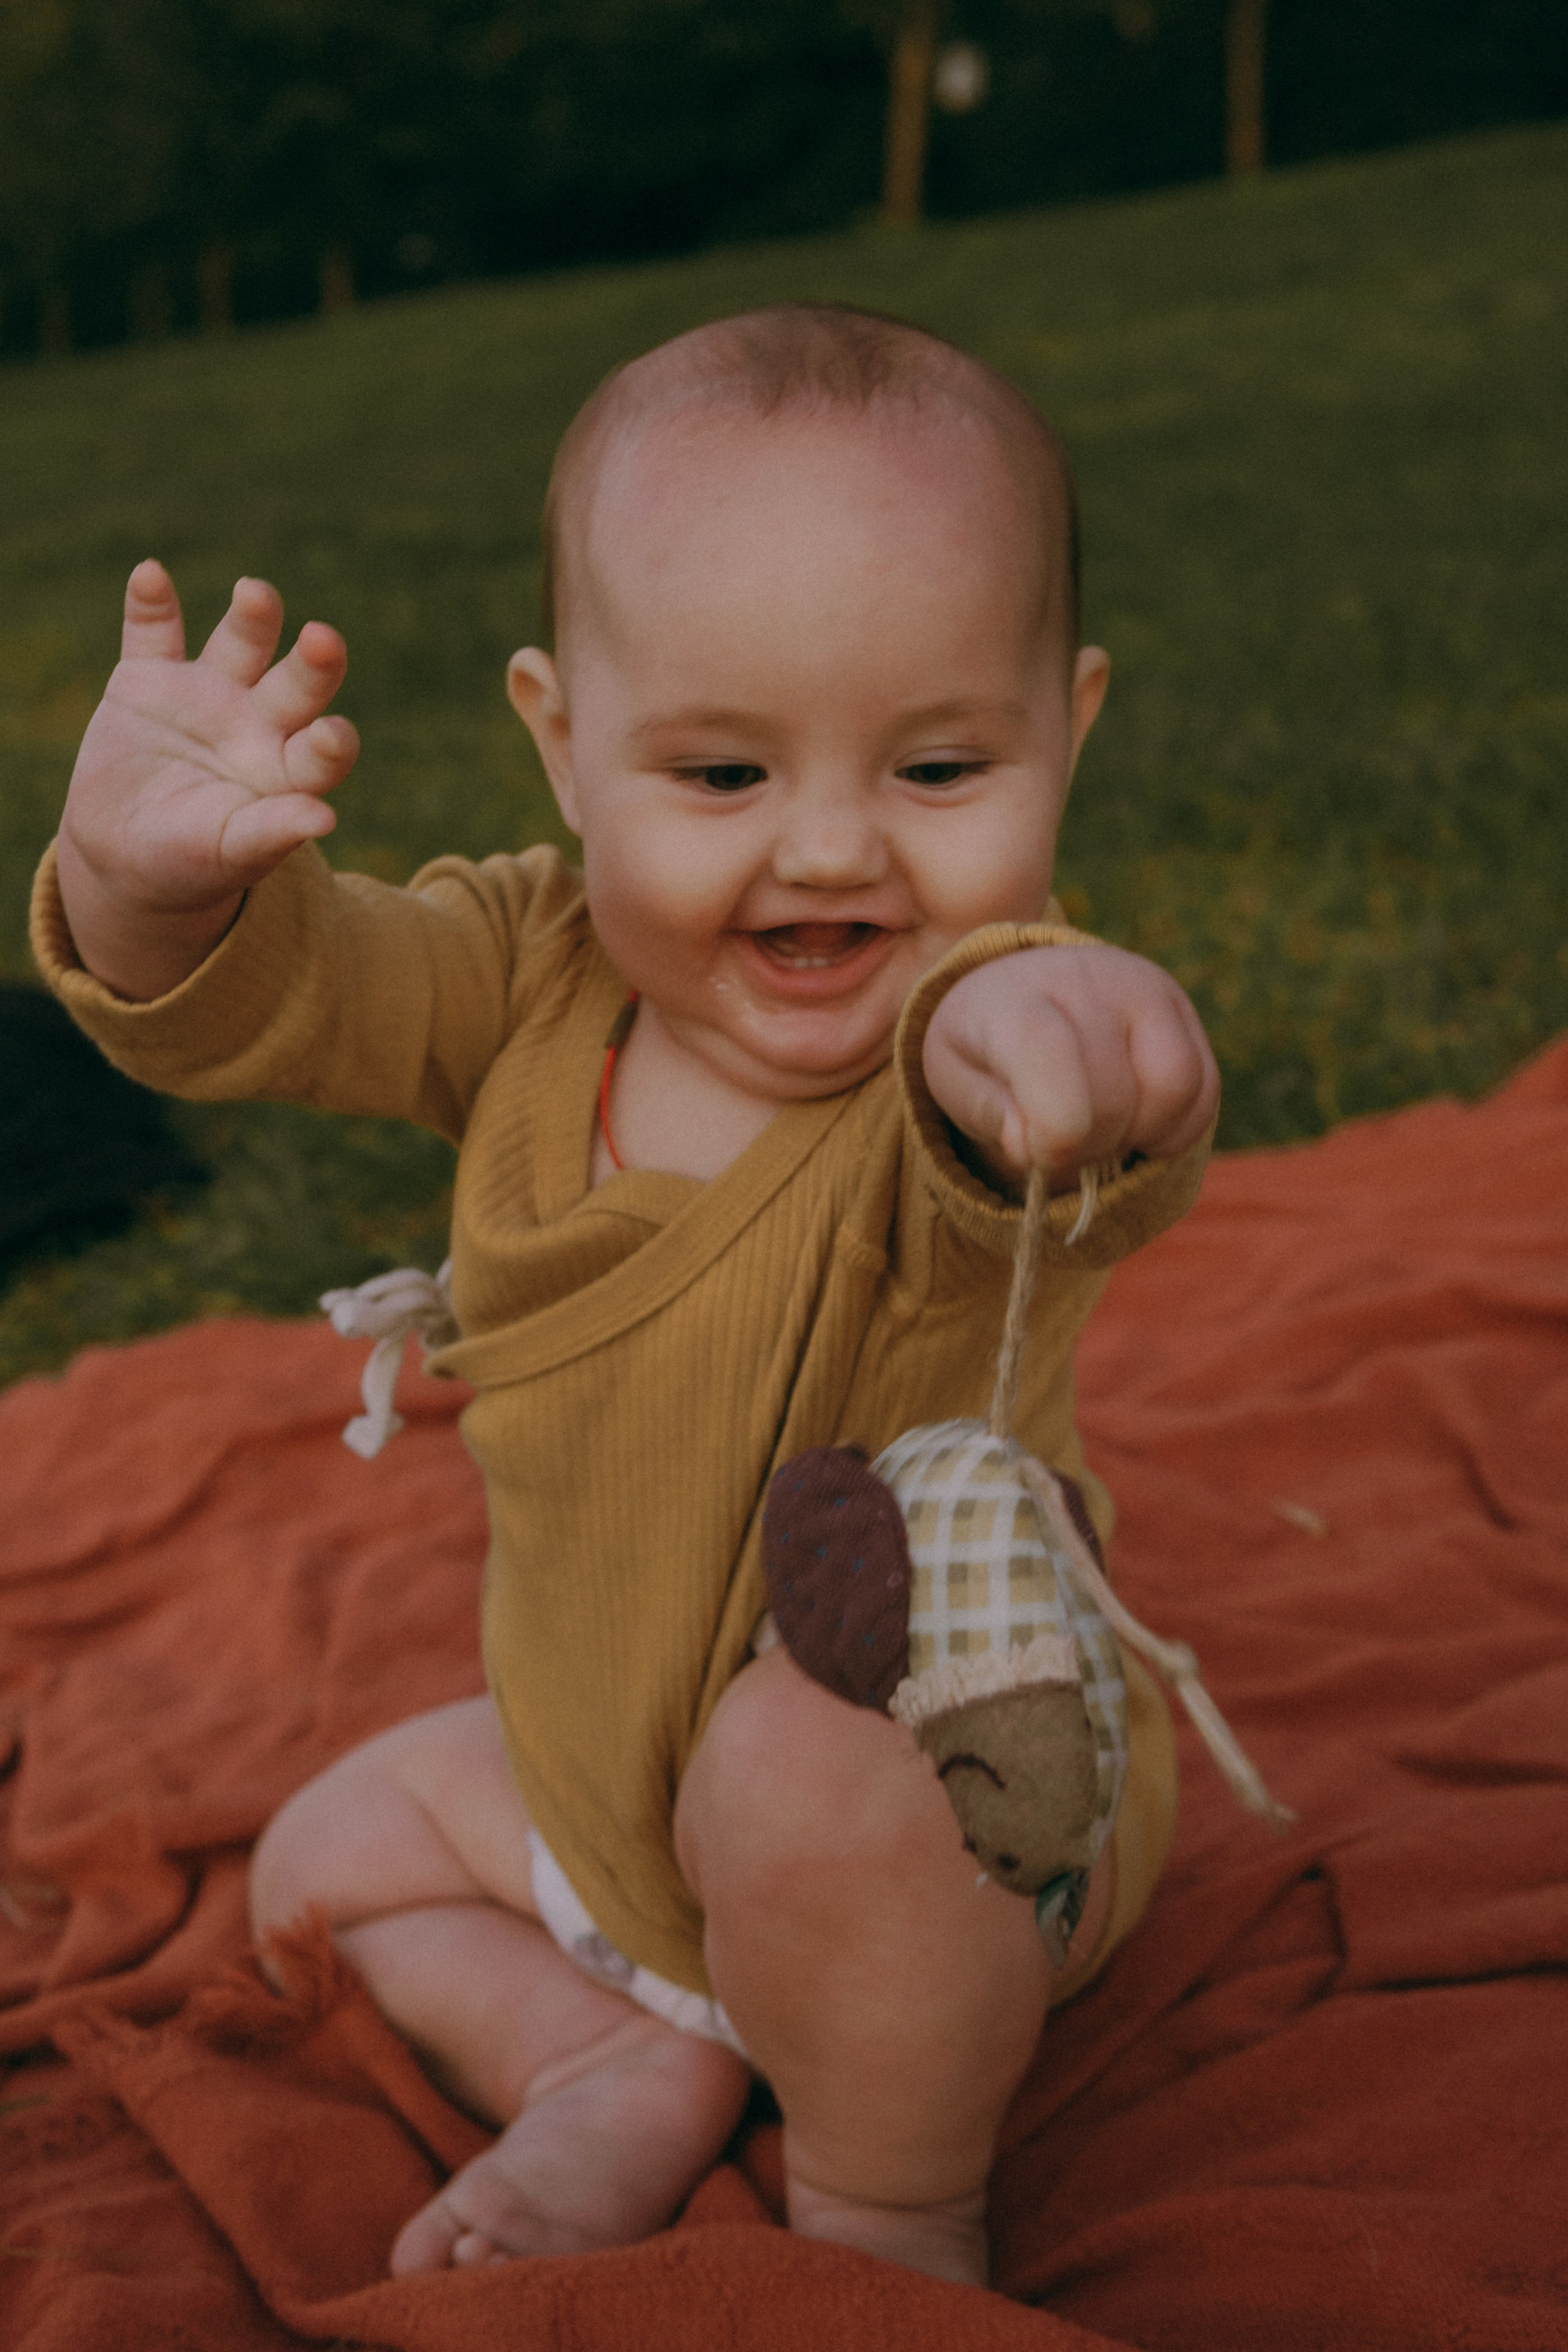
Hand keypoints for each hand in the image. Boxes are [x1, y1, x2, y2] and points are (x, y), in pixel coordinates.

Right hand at [56, 561, 358, 997]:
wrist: (123, 853)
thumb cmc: (190, 863)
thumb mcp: (228, 853)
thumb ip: (272, 833)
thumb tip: (326, 818)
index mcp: (286, 770)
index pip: (322, 751)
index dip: (332, 743)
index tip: (335, 735)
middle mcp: (257, 722)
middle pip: (296, 685)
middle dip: (312, 663)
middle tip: (323, 639)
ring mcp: (205, 694)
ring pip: (240, 644)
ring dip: (252, 617)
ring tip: (256, 594)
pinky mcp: (148, 678)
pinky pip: (151, 633)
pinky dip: (150, 604)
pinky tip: (150, 575)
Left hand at [922, 943, 1217, 1189]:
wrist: (1022, 988)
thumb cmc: (984, 1047)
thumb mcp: (954, 1078)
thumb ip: (984, 1111)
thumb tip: (1027, 1139)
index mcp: (1016, 998)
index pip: (1046, 1053)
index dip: (1054, 1128)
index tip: (1040, 1154)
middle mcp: (1088, 980)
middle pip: (1113, 1096)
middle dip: (1088, 1146)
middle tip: (1061, 1143)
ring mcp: (1145, 990)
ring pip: (1176, 1088)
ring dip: (1140, 1136)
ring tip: (1100, 1132)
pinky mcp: (1184, 1012)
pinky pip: (1203, 1094)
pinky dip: (1172, 1131)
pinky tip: (1133, 1123)